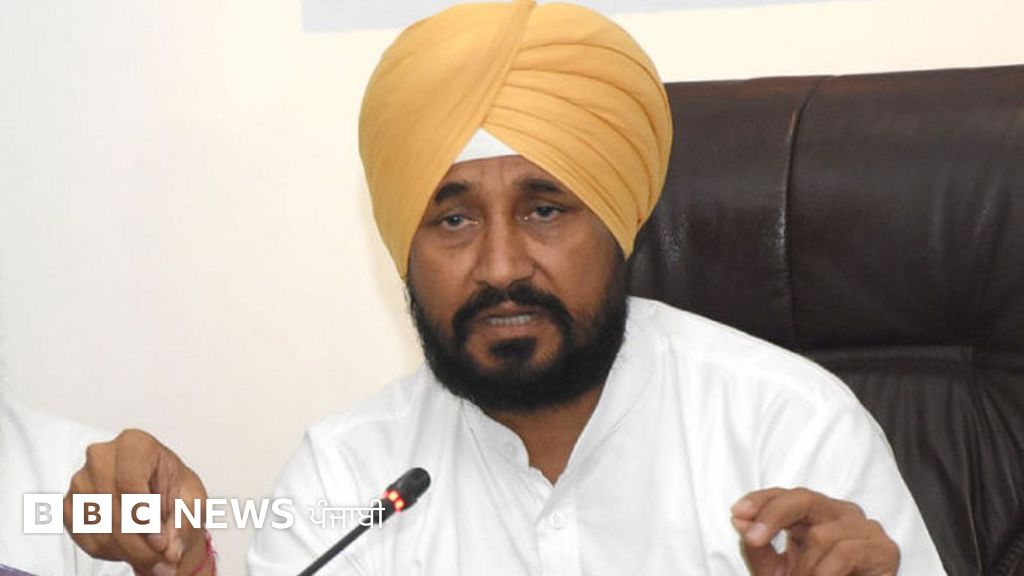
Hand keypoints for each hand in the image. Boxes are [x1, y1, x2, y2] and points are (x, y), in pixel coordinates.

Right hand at [64, 429, 210, 575]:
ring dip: (129, 552)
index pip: (128, 480)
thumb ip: (182, 522)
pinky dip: (113, 552)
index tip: (161, 542)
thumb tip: (169, 548)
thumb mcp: (192, 501)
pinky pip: (87, 538)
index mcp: (134, 444)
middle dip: (140, 544)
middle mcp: (101, 457)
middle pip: (113, 508)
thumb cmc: (177, 492)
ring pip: (100, 527)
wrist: (162, 500)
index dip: (144, 516)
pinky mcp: (70, 506)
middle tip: (163, 562)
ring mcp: (80, 481)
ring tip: (156, 560)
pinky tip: (134, 549)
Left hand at [731, 487, 898, 575]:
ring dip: (804, 568)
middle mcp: (838, 514)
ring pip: (821, 535)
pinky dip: (825, 574)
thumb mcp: (777, 570)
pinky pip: (845, 552)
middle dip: (772, 516)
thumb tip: (740, 522)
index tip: (737, 514)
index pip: (784, 495)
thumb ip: (758, 548)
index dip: (759, 501)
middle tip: (754, 539)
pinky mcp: (884, 549)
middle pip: (802, 498)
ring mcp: (863, 528)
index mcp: (812, 516)